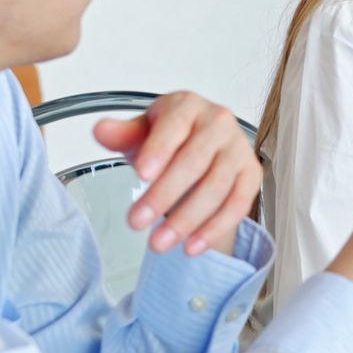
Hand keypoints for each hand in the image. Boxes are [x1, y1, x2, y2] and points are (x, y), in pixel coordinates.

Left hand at [94, 92, 258, 256]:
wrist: (200, 148)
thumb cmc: (167, 140)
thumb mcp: (140, 134)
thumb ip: (121, 134)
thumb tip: (100, 130)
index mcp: (188, 105)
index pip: (174, 126)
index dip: (159, 151)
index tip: (141, 175)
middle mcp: (219, 121)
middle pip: (194, 161)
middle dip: (164, 195)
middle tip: (136, 222)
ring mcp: (238, 148)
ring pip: (217, 187)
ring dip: (187, 219)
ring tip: (158, 244)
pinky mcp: (251, 173)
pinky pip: (238, 204)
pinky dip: (214, 228)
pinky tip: (191, 246)